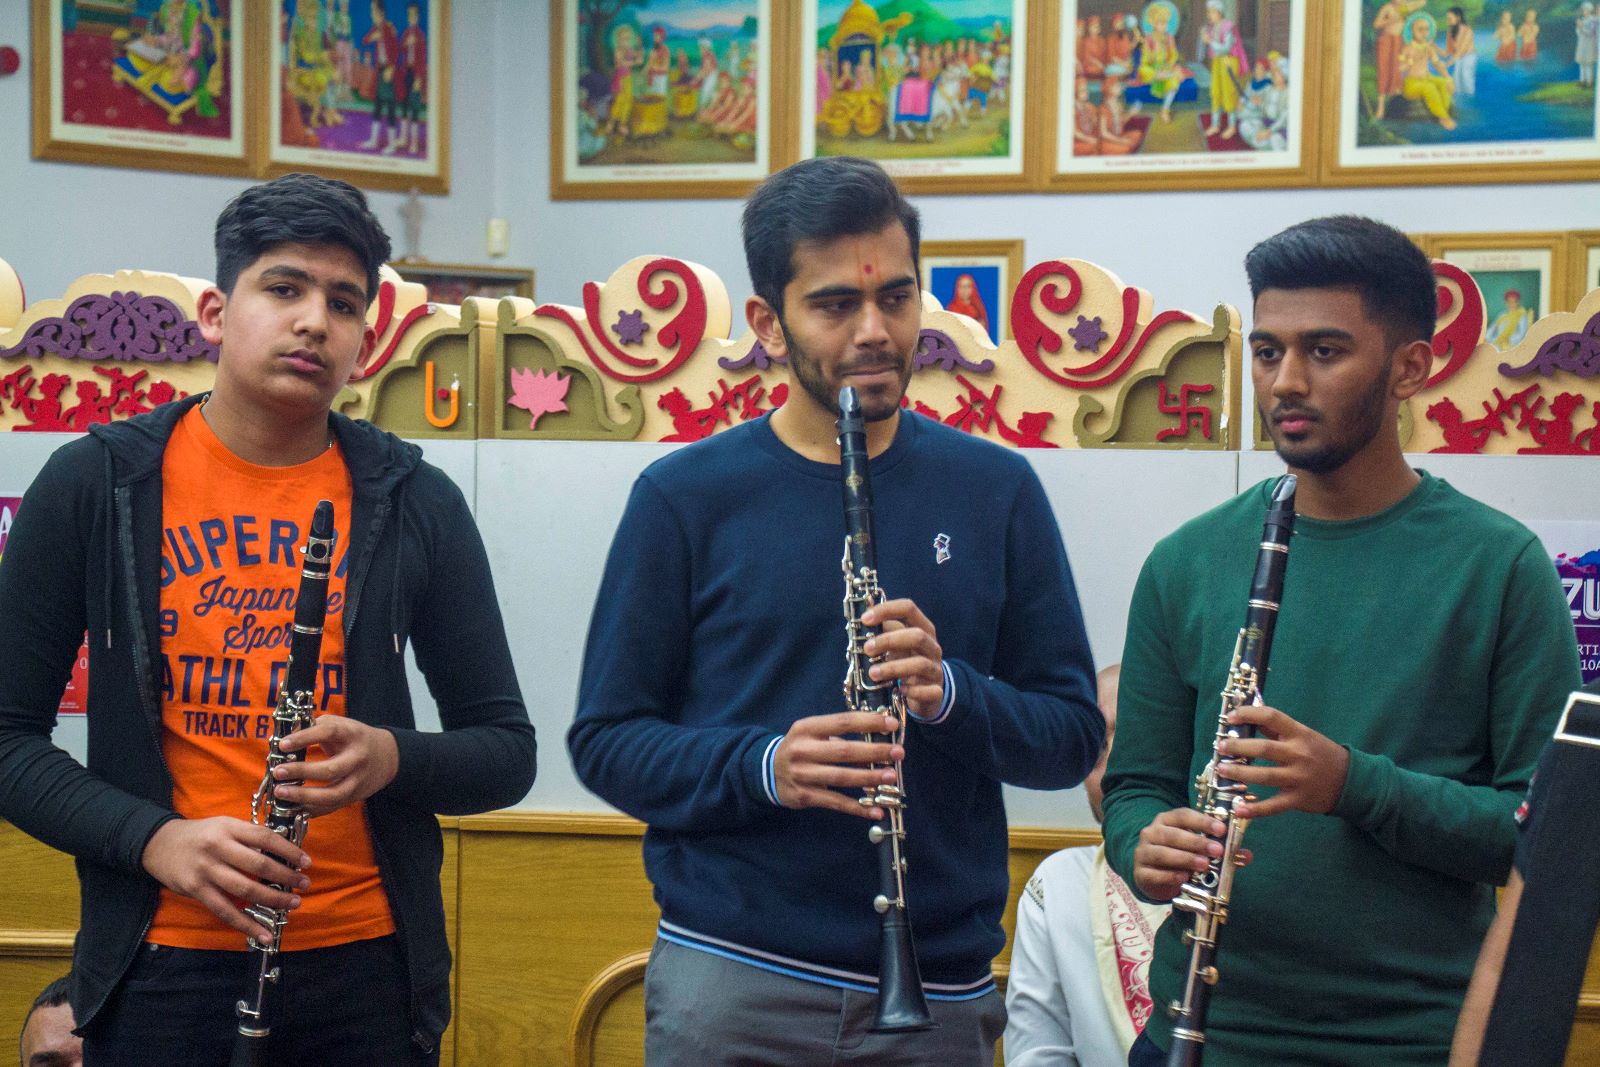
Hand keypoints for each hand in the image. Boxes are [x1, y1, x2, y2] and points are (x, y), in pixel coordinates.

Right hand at [140, 817, 310, 943]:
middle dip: (286, 876)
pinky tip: (264, 934)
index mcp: (228, 828)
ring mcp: (206, 871)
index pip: (265, 838)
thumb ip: (248, 837)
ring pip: (245, 889)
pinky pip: (226, 911)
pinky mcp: (197, 890)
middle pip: (258, 864)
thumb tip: (282, 854)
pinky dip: (247, 924)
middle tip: (305, 883)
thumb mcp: (224, 825)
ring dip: (273, 899)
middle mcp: (218, 848)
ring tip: (292, 903)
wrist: (159, 844)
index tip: (306, 862)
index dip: (289, 850)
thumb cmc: (200, 835)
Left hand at [272, 716, 399, 816]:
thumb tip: (283, 740)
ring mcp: (357, 781)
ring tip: (281, 793)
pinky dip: (310, 810)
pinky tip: (292, 807)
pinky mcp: (354, 797)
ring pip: (332, 795)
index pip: (328, 732)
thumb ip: (314, 728)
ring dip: (304, 796)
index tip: (283, 744)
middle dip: (301, 772)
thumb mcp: (340, 725)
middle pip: (330, 770)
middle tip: (278, 772)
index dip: (305, 738)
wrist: (387, 757)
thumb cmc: (354, 738)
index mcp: (352, 734)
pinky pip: (330, 807)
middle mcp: (358, 758)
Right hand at [773, 711, 902, 819]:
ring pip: (841, 777)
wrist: (767, 771)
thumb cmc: (800, 749)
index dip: (868, 722)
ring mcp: (802, 774)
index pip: (842, 722)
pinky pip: (835, 802)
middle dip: (874, 752)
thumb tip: (878, 748)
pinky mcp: (804, 796)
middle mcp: (802, 750)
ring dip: (869, 778)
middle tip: (898, 753)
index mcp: (807, 728)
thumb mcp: (814, 736)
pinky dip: (857, 808)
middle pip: (844, 751)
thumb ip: (841, 739)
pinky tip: (875, 811)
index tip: (891, 725)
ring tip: (891, 778)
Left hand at [861, 598, 943, 717]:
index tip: (865, 619)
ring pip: (920, 664)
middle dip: (889, 641)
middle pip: (917, 636)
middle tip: (867, 649)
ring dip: (893, 668)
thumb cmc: (905, 661)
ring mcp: (936, 670)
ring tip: (873, 673)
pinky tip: (899, 691)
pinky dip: (913, 691)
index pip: (909, 609)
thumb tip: (860, 623)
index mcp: (922, 628)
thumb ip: (882, 632)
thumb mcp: (896, 644)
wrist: (926, 690)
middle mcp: (932, 647)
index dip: (887, 610)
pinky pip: (929, 691)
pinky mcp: (937, 691)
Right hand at [1132, 807, 1253, 901]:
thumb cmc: (1178, 858)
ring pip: (1162, 853)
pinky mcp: (1140, 872)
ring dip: (1185, 858)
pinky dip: (1169, 876)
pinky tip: (1184, 878)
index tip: (1221, 829)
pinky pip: (1154, 873)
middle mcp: (1152, 833)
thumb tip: (1246, 855)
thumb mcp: (1197, 850)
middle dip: (1196, 842)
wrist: (1151, 876)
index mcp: (1167, 821)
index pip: (1183, 815)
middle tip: (1217, 850)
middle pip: (1173, 834)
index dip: (1202, 821)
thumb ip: (1220, 851)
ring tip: (1204, 865)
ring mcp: (1143, 852)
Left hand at [1215, 703, 1349, 818]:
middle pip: (1264, 748)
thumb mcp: (1303, 735)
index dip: (1248, 714)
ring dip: (1240, 773)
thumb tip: (1247, 717)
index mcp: (1299, 734)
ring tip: (1222, 770)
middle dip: (1238, 747)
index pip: (1271, 717)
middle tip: (1220, 746)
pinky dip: (1255, 809)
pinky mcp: (1298, 799)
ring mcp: (1299, 778)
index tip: (1230, 717)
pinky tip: (1238, 809)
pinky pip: (1274, 806)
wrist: (1350, 780)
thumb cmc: (1320, 753)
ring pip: (1265, 776)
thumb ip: (1276, 729)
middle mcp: (1299, 754)